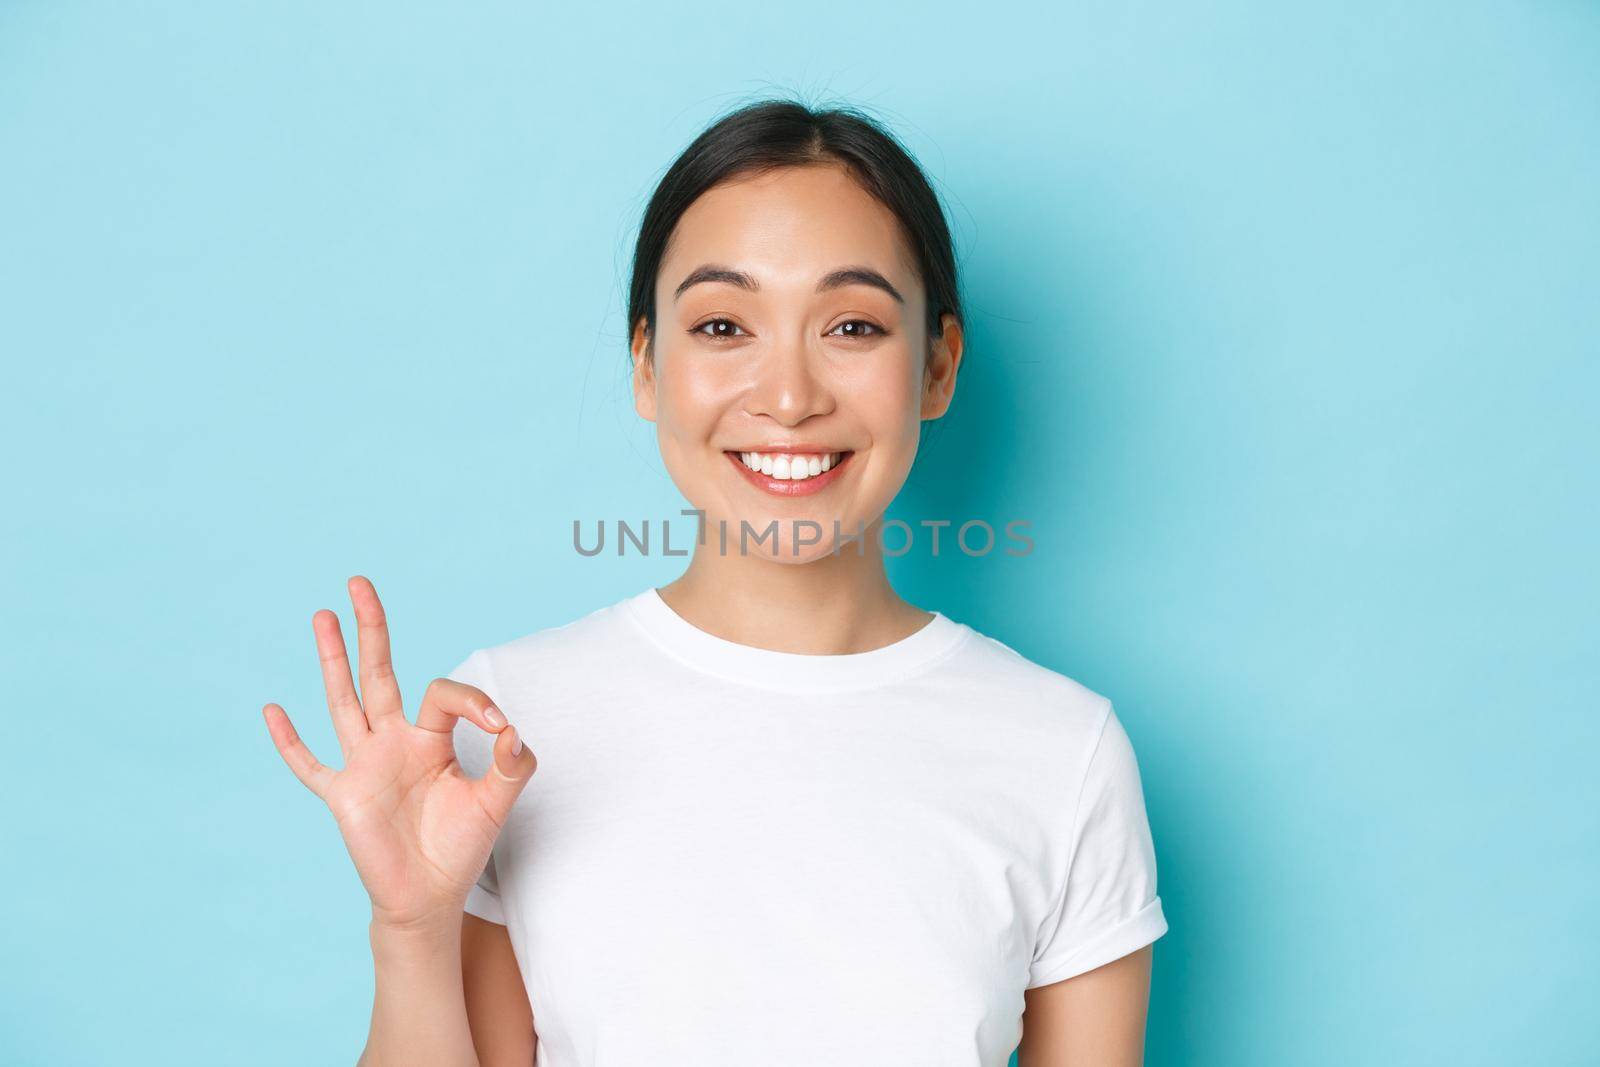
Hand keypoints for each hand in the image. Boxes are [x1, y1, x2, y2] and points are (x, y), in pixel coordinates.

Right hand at [262, 575, 535, 931]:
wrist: (430, 897)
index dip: (475, 702)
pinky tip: (272, 710)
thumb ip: (511, 765)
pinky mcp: (343, 795)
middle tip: (359, 583)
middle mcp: (393, 741)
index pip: (444, 694)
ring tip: (324, 614)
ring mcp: (363, 765)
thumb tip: (512, 732)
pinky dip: (290, 742)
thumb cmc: (460, 847)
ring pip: (344, 700)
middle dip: (372, 628)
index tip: (500, 728)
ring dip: (332, 659)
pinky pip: (310, 764)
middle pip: (379, 672)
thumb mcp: (496, 802)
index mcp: (431, 738)